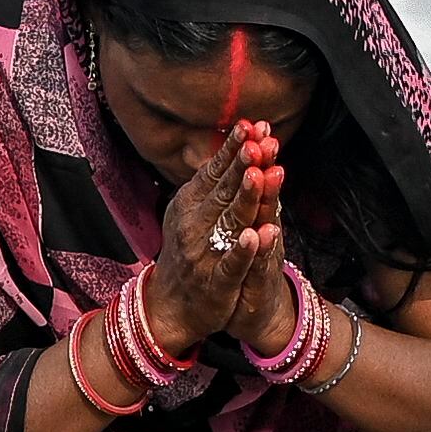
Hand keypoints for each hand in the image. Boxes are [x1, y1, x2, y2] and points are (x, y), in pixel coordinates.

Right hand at [147, 118, 283, 354]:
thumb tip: (232, 145)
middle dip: (244, 165)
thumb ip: (211, 183)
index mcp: (189, 205)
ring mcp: (204, 254)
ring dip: (246, 198)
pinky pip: (232, 264)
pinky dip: (244, 250)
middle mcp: (194, 225)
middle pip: (224, 191)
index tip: (250, 126)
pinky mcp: (217, 283)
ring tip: (260, 174)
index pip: (214, 172)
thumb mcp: (192, 212)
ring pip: (229, 222)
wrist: (170, 305)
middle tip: (260, 140)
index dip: (233, 149)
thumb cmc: (188, 251)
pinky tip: (256, 235)